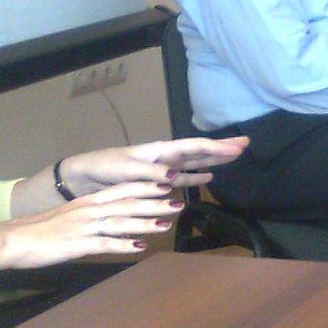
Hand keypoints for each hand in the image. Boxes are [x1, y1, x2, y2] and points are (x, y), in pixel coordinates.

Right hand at [0, 181, 184, 269]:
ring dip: (145, 223)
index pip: (123, 190)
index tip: (168, 183)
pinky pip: (104, 244)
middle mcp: (89, 210)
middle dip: (155, 204)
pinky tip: (140, 247)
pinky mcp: (77, 245)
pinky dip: (123, 245)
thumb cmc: (40, 229)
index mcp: (88, 201)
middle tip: (179, 203)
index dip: (147, 187)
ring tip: (167, 224)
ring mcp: (84, 227)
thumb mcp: (69, 214)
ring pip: (120, 222)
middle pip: (128, 204)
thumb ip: (91, 212)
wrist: (13, 239)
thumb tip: (112, 214)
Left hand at [60, 136, 247, 194]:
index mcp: (159, 150)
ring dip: (212, 160)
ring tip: (233, 157)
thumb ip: (150, 172)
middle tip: (245, 145)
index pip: (193, 146)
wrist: (82, 177)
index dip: (217, 146)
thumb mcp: (125, 169)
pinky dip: (195, 178)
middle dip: (221, 147)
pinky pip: (181, 179)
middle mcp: (165, 157)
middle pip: (198, 151)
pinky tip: (208, 178)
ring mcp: (161, 169)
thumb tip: (176, 175)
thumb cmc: (103, 169)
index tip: (238, 146)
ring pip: (194, 163)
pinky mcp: (155, 182)